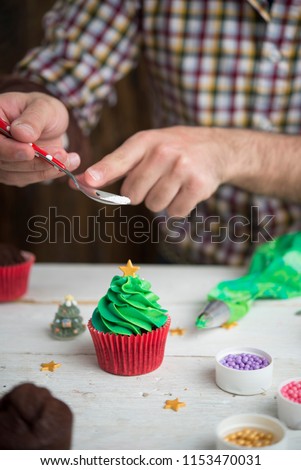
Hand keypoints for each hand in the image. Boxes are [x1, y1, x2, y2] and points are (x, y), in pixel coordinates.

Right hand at [0, 92, 79, 186]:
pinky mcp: (14, 173)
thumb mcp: (43, 106)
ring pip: (17, 174)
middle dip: (34, 162)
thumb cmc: (43, 110)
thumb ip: (33, 119)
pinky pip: (28, 178)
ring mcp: (2, 160)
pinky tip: (65, 164)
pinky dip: (48, 173)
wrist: (49, 124)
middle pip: (4, 161)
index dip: (9, 149)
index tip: (29, 151)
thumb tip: (21, 134)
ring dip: (44, 169)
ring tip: (68, 158)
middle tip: (61, 154)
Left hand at [83, 126, 228, 216]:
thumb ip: (116, 165)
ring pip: (154, 205)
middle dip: (141, 192)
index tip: (88, 182)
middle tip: (158, 178)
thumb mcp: (146, 146)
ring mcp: (182, 168)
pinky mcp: (198, 185)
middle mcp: (163, 152)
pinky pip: (174, 212)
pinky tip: (186, 190)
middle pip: (133, 194)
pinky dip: (178, 207)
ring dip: (161, 200)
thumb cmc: (173, 149)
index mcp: (145, 141)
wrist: (216, 148)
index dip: (102, 173)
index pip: (119, 159)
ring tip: (174, 183)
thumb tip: (83, 182)